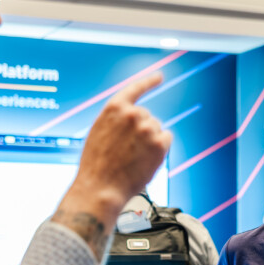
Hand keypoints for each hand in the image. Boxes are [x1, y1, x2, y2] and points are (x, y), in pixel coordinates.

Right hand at [54, 73, 170, 256]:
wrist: (100, 188)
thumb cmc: (96, 165)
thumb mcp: (99, 132)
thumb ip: (116, 121)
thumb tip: (135, 119)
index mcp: (114, 108)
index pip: (135, 89)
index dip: (148, 82)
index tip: (160, 76)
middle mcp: (133, 114)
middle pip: (147, 116)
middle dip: (142, 130)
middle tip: (128, 150)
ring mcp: (148, 128)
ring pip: (157, 128)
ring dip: (150, 140)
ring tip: (133, 158)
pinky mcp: (160, 143)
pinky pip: (167, 139)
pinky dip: (161, 148)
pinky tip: (146, 159)